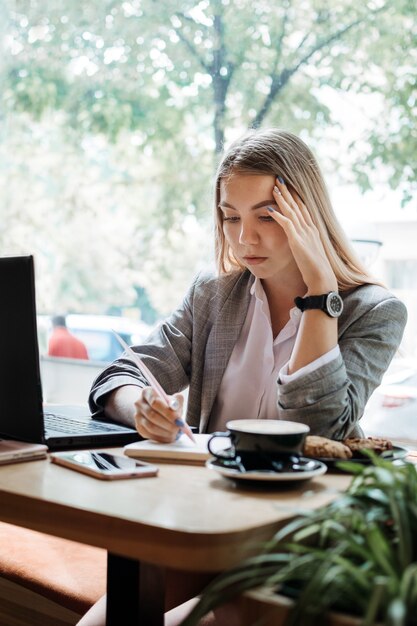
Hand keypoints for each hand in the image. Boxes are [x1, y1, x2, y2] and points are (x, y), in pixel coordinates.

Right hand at [134, 387, 184, 442]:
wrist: (159, 411)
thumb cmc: (168, 404)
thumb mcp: (174, 399)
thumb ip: (177, 401)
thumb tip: (175, 406)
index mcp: (147, 392)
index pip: (155, 402)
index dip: (167, 412)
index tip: (178, 419)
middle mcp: (139, 403)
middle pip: (152, 415)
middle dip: (167, 423)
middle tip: (178, 428)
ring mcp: (137, 415)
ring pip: (150, 426)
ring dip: (165, 431)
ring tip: (176, 432)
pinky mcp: (139, 427)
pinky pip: (149, 434)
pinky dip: (161, 437)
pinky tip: (169, 436)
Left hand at [269, 177, 337, 293]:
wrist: (322, 278)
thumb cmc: (316, 269)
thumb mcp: (310, 252)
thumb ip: (305, 244)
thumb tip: (299, 242)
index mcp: (313, 230)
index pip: (303, 208)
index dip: (295, 197)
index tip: (288, 187)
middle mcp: (310, 228)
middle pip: (297, 205)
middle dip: (288, 192)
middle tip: (279, 179)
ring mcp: (304, 234)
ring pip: (291, 211)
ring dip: (282, 199)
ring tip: (274, 188)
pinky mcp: (297, 241)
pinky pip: (287, 224)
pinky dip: (278, 215)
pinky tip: (270, 208)